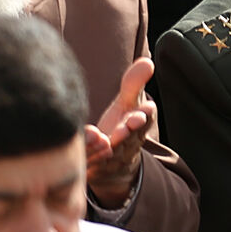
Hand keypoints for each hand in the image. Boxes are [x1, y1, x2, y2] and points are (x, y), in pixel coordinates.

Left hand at [84, 56, 155, 208]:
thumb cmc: (120, 126)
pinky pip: (92, 166)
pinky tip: (83, 146)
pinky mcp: (97, 170)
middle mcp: (130, 143)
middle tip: (125, 126)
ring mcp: (114, 158)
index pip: (146, 119)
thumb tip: (147, 61)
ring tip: (103, 137)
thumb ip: (134, 84)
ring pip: (112, 153)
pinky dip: (89, 157)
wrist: (112, 164)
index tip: (143, 110)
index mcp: (139, 124)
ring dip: (108, 146)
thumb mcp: (128, 104)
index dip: (144, 115)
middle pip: (131, 138)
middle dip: (129, 132)